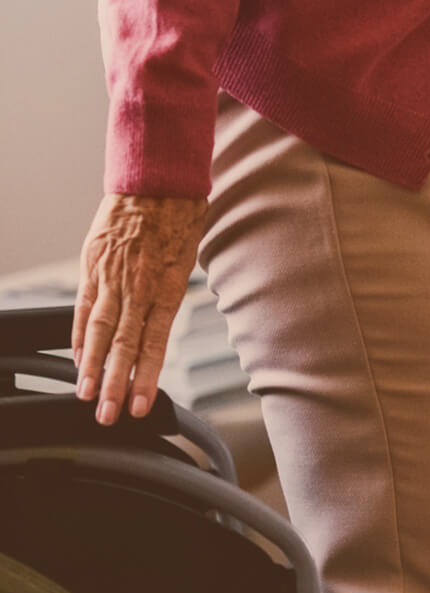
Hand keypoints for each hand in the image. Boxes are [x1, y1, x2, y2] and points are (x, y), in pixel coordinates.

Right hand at [73, 193, 207, 424]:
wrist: (156, 176)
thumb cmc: (179, 215)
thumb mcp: (186, 257)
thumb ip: (168, 294)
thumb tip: (159, 328)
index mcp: (167, 284)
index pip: (154, 341)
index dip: (146, 376)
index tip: (139, 405)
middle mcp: (138, 284)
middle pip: (124, 343)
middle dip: (116, 383)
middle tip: (109, 415)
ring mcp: (112, 275)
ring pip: (101, 329)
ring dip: (94, 366)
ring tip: (88, 395)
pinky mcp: (94, 264)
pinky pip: (84, 305)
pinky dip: (80, 334)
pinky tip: (79, 358)